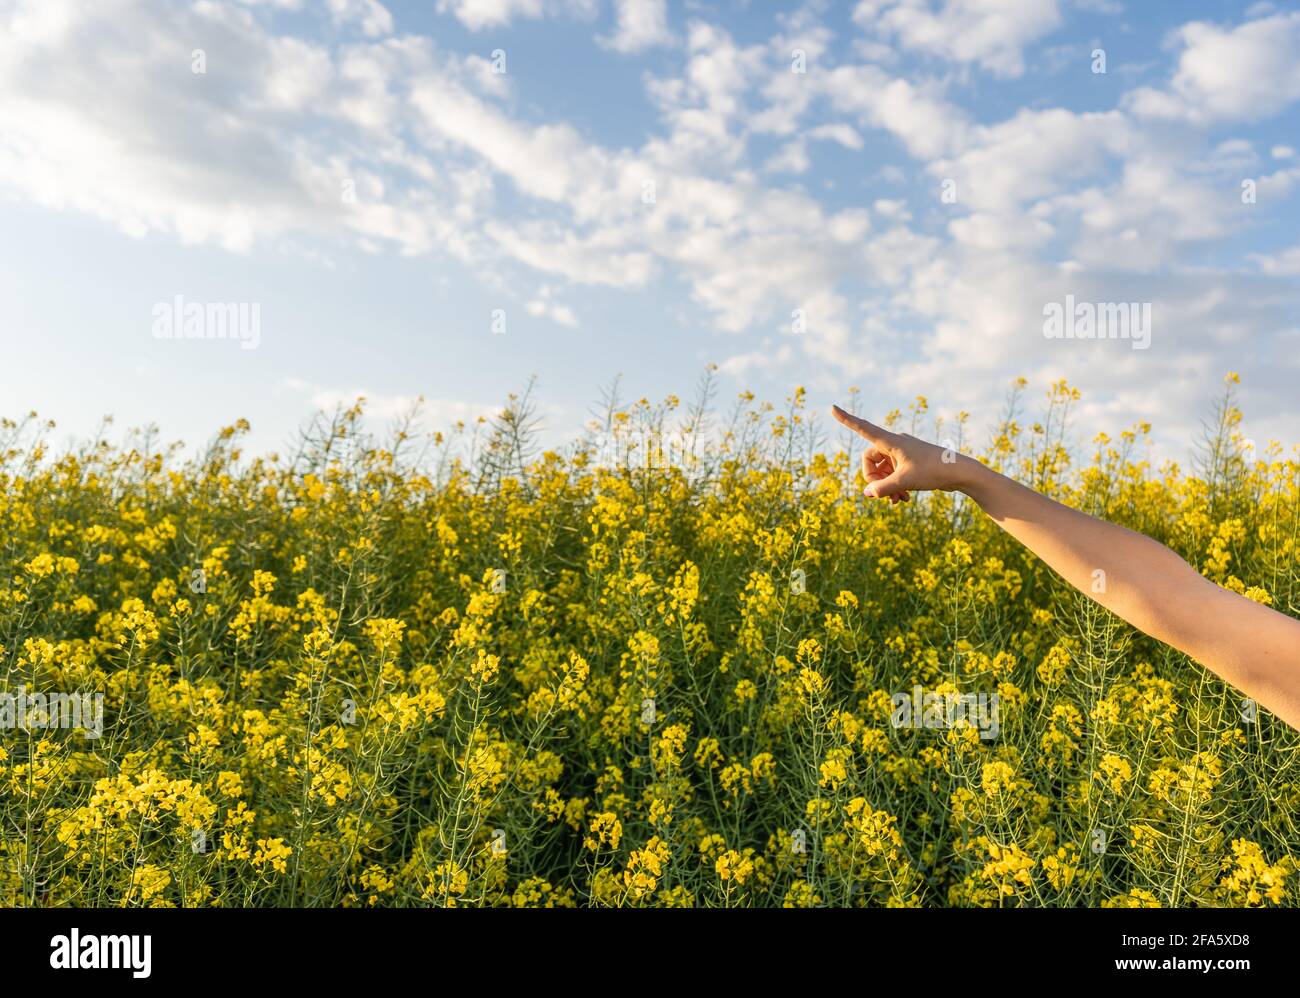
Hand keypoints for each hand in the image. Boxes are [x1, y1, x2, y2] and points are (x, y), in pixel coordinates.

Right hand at [832, 405, 973, 502]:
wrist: (960, 472)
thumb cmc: (933, 471)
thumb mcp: (905, 482)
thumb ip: (882, 488)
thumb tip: (867, 493)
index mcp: (891, 441)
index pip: (863, 428)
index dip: (846, 419)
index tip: (832, 407)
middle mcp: (895, 444)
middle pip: (870, 460)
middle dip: (873, 479)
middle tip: (882, 494)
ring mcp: (903, 454)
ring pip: (882, 471)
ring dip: (885, 487)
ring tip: (896, 501)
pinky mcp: (910, 463)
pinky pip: (893, 474)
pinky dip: (894, 487)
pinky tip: (902, 500)